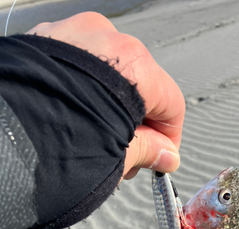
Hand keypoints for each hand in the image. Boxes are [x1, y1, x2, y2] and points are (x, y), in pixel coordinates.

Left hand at [26, 12, 184, 179]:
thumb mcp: (116, 158)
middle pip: (140, 86)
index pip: (171, 103)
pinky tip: (74, 123)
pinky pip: (77, 69)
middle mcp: (104, 38)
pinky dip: (84, 96)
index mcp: (133, 64)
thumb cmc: (52, 148)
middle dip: (137, 125)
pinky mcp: (42, 43)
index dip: (169, 138)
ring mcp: (70, 35)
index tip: (160, 157)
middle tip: (126, 158)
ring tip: (94, 144)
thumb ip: (148, 151)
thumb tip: (166, 155)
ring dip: (110, 110)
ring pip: (107, 76)